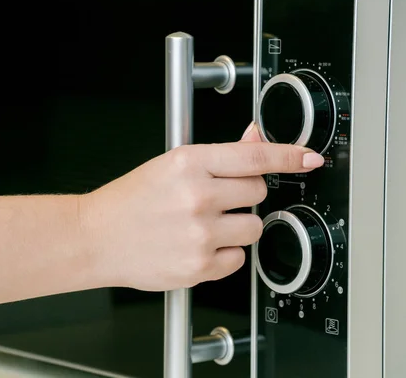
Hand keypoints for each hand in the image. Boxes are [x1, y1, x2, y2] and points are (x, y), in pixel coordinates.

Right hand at [83, 122, 323, 291]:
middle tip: (217, 199)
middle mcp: (197, 196)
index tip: (309, 157)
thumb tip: (255, 138)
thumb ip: (219, 155)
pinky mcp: (199, 266)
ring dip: (239, 226)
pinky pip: (239, 258)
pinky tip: (199, 246)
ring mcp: (199, 234)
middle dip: (246, 195)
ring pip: (255, 227)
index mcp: (188, 163)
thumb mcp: (170, 165)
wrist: (97, 237)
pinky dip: (225, 253)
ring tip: (206, 225)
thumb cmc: (130, 201)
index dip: (288, 155)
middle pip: (258, 192)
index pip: (254, 155)